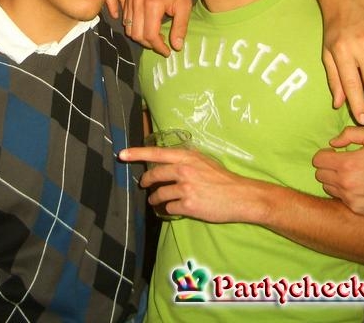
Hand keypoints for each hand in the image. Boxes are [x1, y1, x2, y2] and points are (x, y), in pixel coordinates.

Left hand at [119, 146, 266, 223]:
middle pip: (154, 175)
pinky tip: (171, 210)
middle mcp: (184, 170)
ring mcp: (185, 188)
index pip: (156, 153)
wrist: (241, 197)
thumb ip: (186, 161)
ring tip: (156, 201)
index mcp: (187, 157)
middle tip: (144, 185)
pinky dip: (167, 210)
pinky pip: (169, 208)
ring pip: (158, 194)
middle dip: (146, 181)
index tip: (122, 154)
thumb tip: (169, 162)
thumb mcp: (204, 162)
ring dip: (154, 199)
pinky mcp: (188, 206)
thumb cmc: (224, 179)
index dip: (137, 153)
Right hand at [121, 0, 192, 56]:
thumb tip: (176, 47)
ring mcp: (130, 0)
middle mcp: (137, 3)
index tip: (168, 51)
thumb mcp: (185, 6)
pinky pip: (126, 20)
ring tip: (155, 37)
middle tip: (162, 45)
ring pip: (129, 29)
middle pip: (137, 35)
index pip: (150, 35)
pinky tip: (147, 26)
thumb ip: (180, 27)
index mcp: (152, 5)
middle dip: (149, 44)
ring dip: (141, 37)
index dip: (159, 47)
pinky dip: (135, 27)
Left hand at [313, 126, 363, 216]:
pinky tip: (359, 186)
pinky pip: (340, 199)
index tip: (334, 153)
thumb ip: (350, 134)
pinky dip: (345, 192)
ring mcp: (350, 198)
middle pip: (320, 174)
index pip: (318, 160)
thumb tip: (333, 142)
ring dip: (334, 180)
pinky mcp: (357, 209)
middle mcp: (346, 183)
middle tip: (342, 164)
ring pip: (328, 187)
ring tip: (350, 175)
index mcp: (348, 164)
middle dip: (328, 167)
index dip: (325, 154)